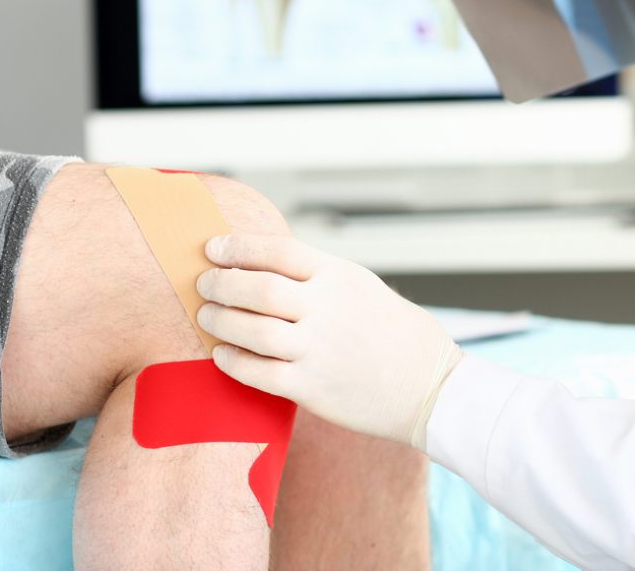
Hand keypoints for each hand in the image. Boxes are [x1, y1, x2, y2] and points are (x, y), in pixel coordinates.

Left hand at [196, 234, 462, 448]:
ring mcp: (319, 349)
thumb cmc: (395, 332)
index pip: (278, 251)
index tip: (213, 249)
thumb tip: (265, 265)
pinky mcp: (312, 388)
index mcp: (340, 277)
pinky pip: (259, 372)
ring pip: (253, 329)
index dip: (239, 247)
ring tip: (207, 318)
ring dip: (221, 321)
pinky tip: (222, 356)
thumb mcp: (363, 286)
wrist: (430, 386)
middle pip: (259, 287)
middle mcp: (328, 309)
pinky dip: (232, 362)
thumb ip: (320, 276)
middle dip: (221, 284)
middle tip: (204, 285)